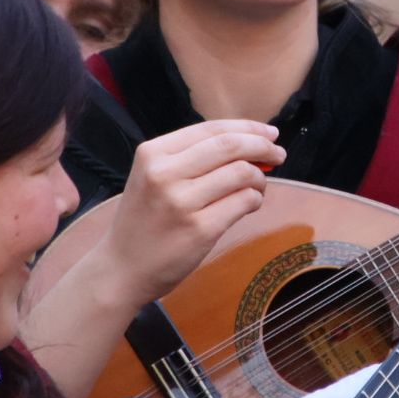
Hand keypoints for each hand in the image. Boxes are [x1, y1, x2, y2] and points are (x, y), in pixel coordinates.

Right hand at [88, 119, 282, 307]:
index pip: (211, 129)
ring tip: (259, 186)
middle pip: (230, 146)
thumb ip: (191, 158)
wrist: (120, 269)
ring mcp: (182, 202)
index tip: (269, 132)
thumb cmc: (143, 221)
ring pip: (241, 173)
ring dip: (259, 177)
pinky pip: (243, 202)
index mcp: (153, 153)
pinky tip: (250, 204)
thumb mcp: (151, 177)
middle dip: (262, 145)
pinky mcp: (200, 229)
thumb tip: (248, 143)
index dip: (247, 127)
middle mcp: (164, 173)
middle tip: (278, 153)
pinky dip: (255, 200)